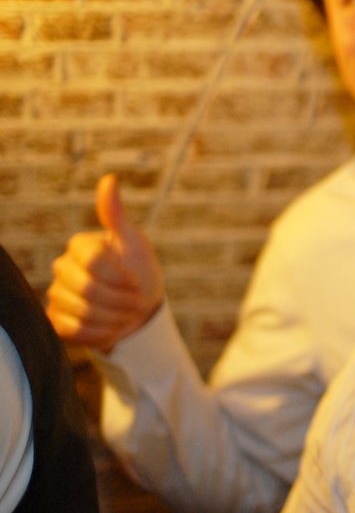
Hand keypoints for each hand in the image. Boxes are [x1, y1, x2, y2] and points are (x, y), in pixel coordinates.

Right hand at [46, 174, 164, 351]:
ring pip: (84, 312)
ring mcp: (57, 294)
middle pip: (90, 289)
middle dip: (122, 300)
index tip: (137, 281)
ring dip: (115, 317)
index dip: (123, 277)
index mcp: (80, 246)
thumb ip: (117, 217)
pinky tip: (111, 326)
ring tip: (126, 313)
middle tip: (136, 302)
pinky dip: (101, 332)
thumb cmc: (140, 272)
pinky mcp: (56, 320)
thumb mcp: (135, 243)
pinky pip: (75, 331)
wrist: (141, 310)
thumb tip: (109, 180)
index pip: (95, 262)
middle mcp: (62, 267)